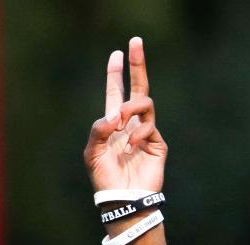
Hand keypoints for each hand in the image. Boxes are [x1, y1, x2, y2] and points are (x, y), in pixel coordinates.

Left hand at [84, 37, 166, 192]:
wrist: (123, 198)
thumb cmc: (104, 178)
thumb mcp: (92, 153)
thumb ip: (98, 129)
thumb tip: (115, 113)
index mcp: (112, 124)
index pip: (116, 93)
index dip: (116, 74)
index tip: (117, 54)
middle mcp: (130, 124)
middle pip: (138, 87)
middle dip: (136, 65)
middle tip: (135, 41)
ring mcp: (145, 131)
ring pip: (144, 102)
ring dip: (130, 108)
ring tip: (120, 123)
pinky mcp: (157, 141)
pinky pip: (149, 125)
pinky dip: (137, 134)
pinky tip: (131, 148)